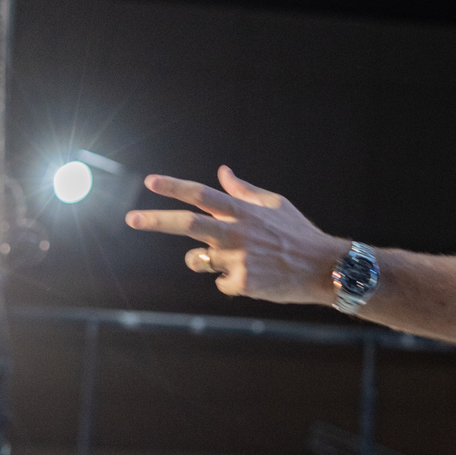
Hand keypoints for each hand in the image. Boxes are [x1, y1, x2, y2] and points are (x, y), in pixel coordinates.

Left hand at [126, 165, 347, 302]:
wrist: (323, 269)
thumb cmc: (298, 233)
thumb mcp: (275, 204)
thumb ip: (244, 190)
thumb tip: (223, 171)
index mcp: (243, 211)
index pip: (202, 194)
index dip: (174, 187)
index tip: (150, 181)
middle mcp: (237, 232)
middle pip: (188, 224)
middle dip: (156, 220)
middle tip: (132, 218)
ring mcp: (238, 259)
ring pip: (197, 260)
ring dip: (202, 260)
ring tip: (230, 260)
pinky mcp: (243, 283)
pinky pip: (219, 282)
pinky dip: (229, 281)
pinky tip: (254, 278)